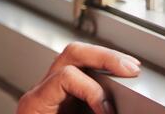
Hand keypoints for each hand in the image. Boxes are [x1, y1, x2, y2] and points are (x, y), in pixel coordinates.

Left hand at [15, 40, 140, 113]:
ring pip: (76, 60)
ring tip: (127, 68)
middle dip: (103, 57)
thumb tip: (107, 111)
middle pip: (72, 55)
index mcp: (35, 104)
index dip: (93, 91)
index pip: (67, 77)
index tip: (107, 112)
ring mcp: (49, 93)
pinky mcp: (59, 101)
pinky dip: (100, 75)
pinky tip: (116, 80)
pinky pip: (79, 75)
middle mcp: (40, 91)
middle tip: (129, 69)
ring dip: (104, 60)